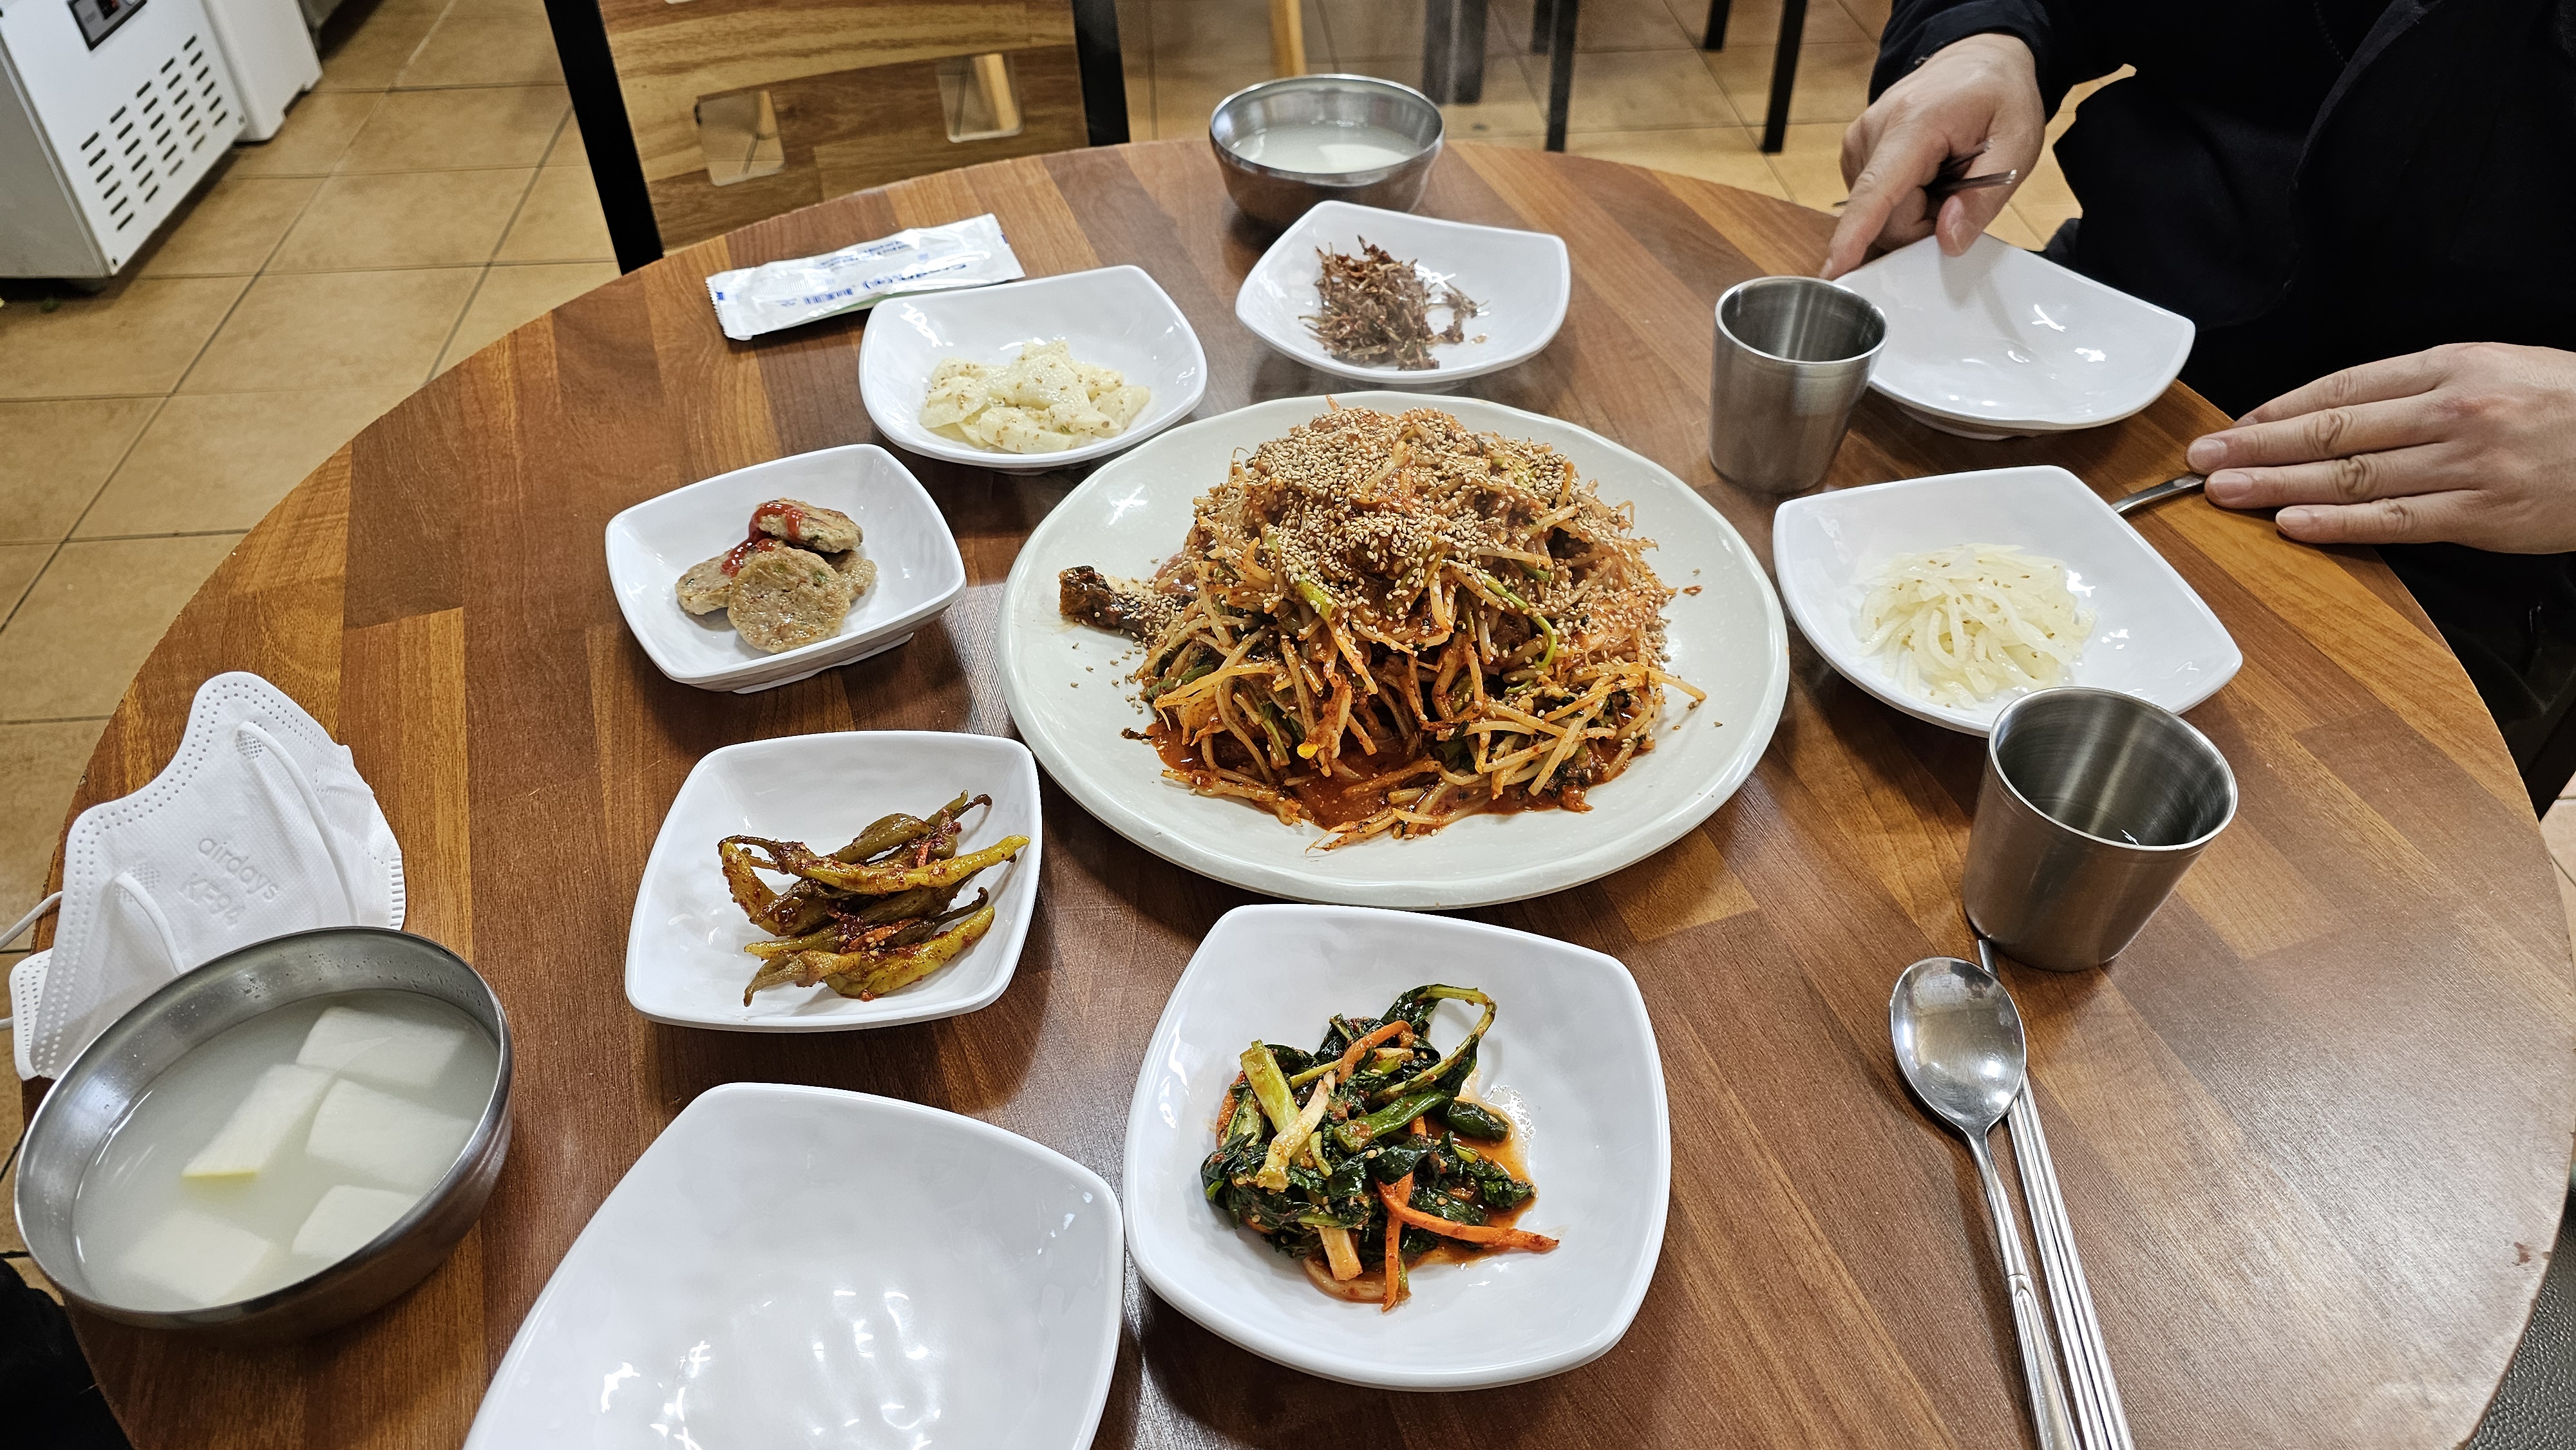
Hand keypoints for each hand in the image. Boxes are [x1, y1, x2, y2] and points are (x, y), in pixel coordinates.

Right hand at [1821, 34, 2044, 279]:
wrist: (1976, 58)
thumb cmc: (1998, 96)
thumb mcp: (2017, 143)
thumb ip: (1984, 197)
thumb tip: (1948, 240)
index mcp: (1915, 124)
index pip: (1878, 191)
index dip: (1856, 235)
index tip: (1834, 269)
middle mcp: (1874, 131)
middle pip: (1884, 217)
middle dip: (1923, 223)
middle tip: (1958, 192)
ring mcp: (1859, 141)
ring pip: (1878, 215)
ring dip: (1915, 211)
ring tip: (1942, 175)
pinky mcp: (1856, 152)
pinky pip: (1875, 203)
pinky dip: (1903, 201)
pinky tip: (1924, 174)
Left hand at [2187, 343, 2575, 552]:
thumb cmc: (2568, 405)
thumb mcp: (2497, 368)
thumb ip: (2423, 387)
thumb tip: (2346, 411)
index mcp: (2451, 366)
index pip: (2344, 387)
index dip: (2280, 409)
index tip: (2235, 426)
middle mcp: (2452, 411)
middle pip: (2334, 430)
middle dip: (2259, 446)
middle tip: (2203, 459)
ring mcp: (2465, 464)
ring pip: (2352, 476)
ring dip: (2279, 485)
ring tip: (2225, 492)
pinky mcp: (2482, 514)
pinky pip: (2395, 520)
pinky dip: (2337, 523)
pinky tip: (2292, 524)